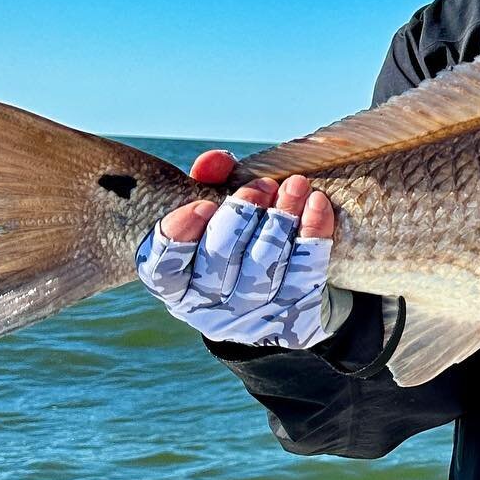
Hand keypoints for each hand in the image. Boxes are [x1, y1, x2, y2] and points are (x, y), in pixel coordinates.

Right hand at [136, 149, 347, 348]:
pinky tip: (317, 204)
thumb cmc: (240, 241)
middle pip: (218, 261)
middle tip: (262, 185)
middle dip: (242, 216)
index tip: (203, 204)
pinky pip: (305, 274)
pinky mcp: (293, 318)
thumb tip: (213, 161)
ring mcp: (252, 318)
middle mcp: (209, 307)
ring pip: (263, 267)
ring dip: (281, 220)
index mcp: (178, 286)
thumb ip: (210, 182)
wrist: (286, 291)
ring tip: (295, 185)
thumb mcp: (220, 213)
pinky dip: (313, 235)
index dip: (179, 236)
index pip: (161, 268)